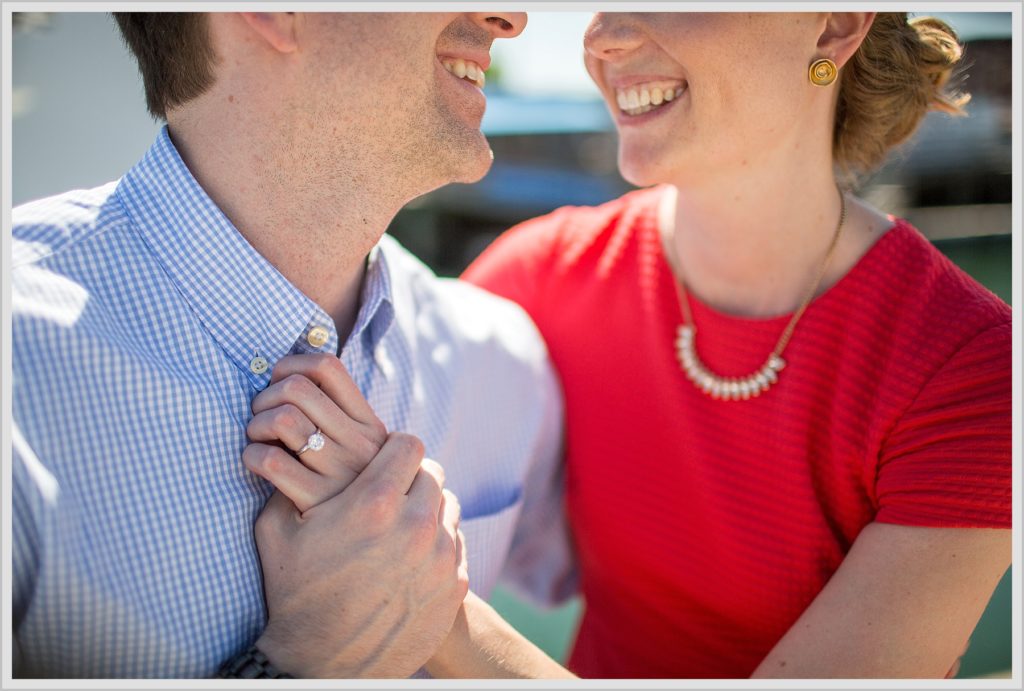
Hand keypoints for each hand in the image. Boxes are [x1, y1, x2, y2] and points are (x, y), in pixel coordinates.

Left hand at [245, 354, 387, 511]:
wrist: (364, 561)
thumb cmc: (349, 496)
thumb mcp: (364, 456)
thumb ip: (342, 420)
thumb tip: (292, 373)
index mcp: (372, 426)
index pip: (327, 367)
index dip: (291, 365)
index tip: (278, 383)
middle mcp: (361, 445)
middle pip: (297, 388)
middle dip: (265, 396)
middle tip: (261, 416)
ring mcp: (339, 473)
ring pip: (283, 418)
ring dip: (256, 424)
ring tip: (258, 440)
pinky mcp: (315, 501)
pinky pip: (269, 460)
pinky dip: (252, 455)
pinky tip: (256, 463)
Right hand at [245, 355, 467, 676]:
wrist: (319, 667)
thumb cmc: (294, 597)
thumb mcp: (277, 531)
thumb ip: (289, 482)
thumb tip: (290, 450)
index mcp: (374, 503)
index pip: (409, 445)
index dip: (395, 448)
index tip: (386, 459)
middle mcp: (416, 525)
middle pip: (432, 474)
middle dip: (411, 479)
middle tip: (392, 493)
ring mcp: (440, 558)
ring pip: (448, 508)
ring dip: (427, 511)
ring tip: (400, 527)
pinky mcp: (454, 587)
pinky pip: (455, 544)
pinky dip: (437, 546)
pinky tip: (410, 559)